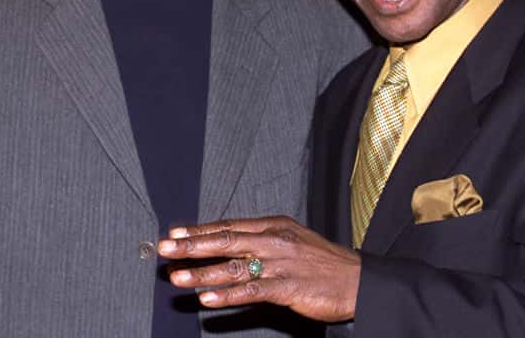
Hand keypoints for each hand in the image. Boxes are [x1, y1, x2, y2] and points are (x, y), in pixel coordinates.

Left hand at [157, 216, 359, 322]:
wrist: (358, 281)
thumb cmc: (324, 263)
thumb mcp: (292, 240)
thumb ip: (261, 242)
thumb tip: (228, 245)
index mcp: (274, 225)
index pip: (229, 225)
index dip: (200, 230)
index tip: (174, 233)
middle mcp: (274, 240)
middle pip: (225, 240)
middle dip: (191, 245)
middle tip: (165, 248)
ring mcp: (281, 263)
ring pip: (233, 266)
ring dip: (202, 272)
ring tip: (177, 277)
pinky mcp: (288, 287)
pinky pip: (251, 290)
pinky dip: (227, 294)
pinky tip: (208, 299)